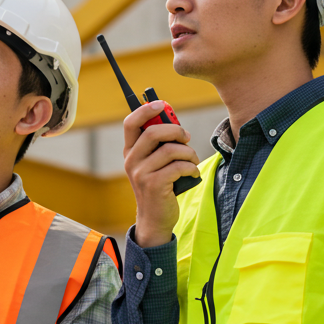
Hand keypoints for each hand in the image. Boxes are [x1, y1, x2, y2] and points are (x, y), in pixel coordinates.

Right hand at [123, 101, 199, 247]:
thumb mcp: (154, 164)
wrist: (155, 218)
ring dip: (188, 152)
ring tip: (192, 160)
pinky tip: (192, 173)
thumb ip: (159, 145)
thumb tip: (175, 124)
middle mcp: (132, 161)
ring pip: (170, 150)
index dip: (145, 110)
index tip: (161, 104)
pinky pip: (178, 166)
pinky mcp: (154, 185)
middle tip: (186, 137)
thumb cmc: (160, 186)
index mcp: (130, 152)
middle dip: (176, 131)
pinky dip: (191, 167)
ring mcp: (141, 173)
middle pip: (154, 132)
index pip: (130, 123)